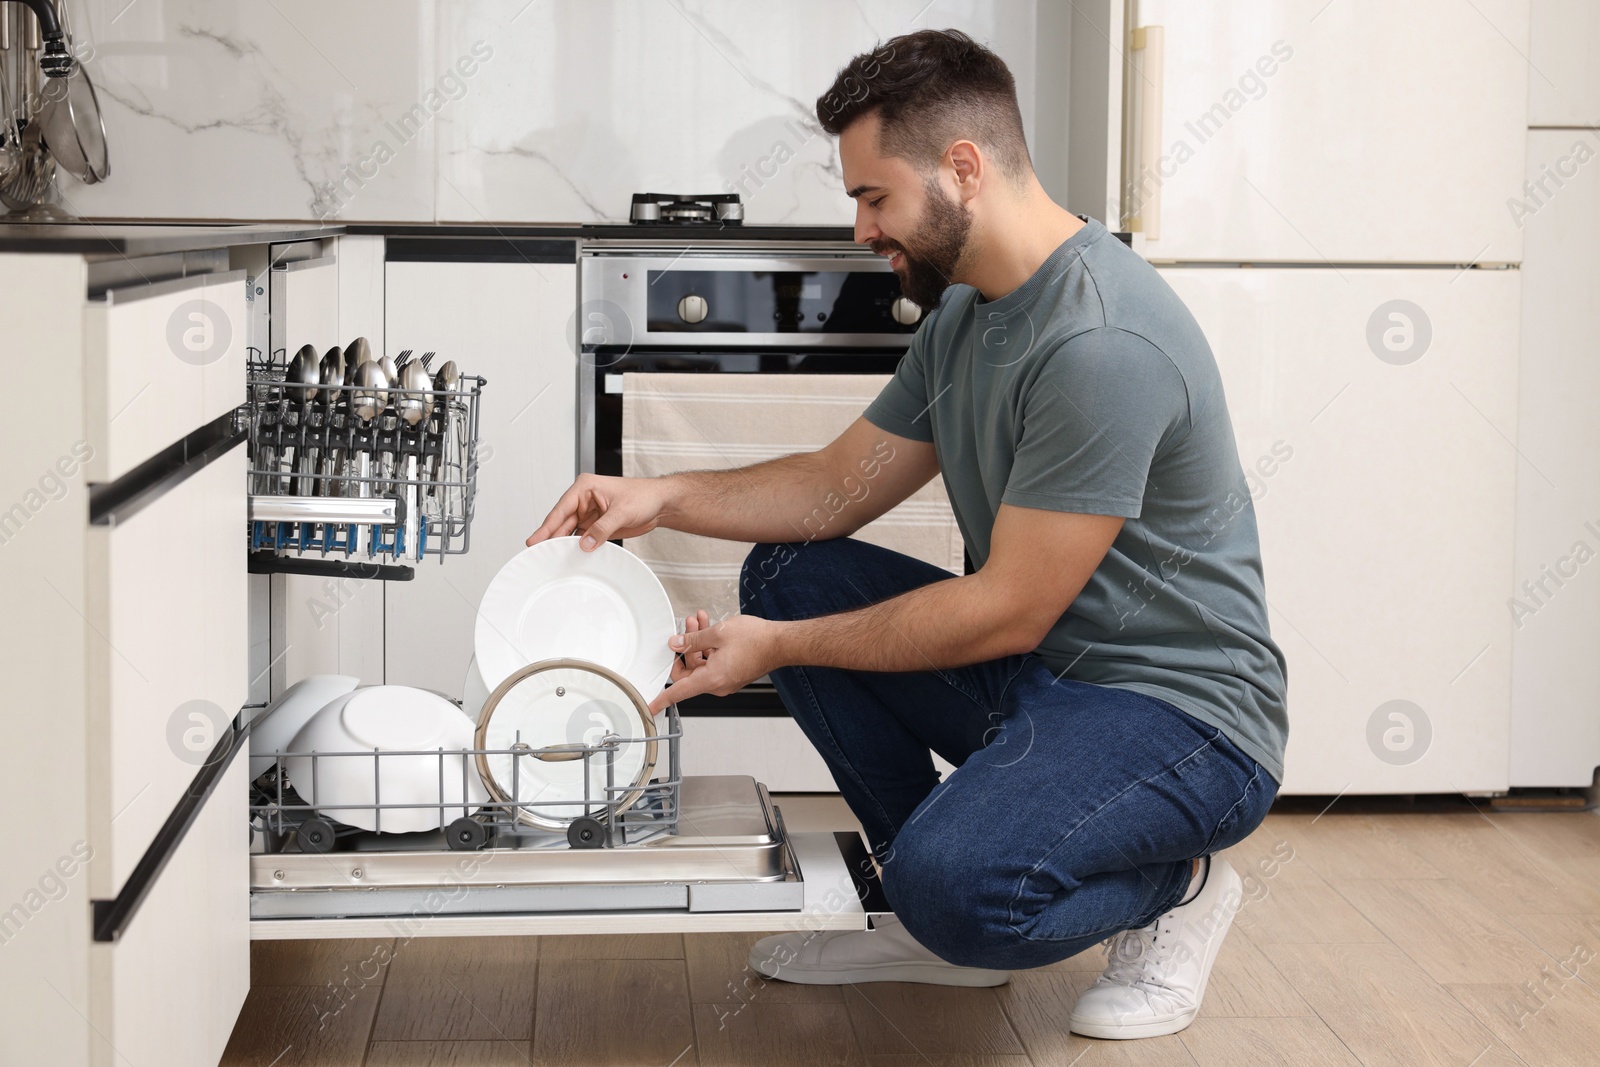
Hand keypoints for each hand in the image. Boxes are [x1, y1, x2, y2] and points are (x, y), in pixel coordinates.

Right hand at [527, 473, 670, 550]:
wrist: (661, 504)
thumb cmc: (644, 496)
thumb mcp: (622, 511)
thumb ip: (603, 528)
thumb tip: (585, 543)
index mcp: (585, 487)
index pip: (561, 509)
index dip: (547, 526)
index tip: (534, 539)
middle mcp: (584, 500)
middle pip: (561, 522)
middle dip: (551, 537)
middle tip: (538, 554)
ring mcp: (589, 514)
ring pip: (569, 532)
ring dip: (562, 544)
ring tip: (550, 558)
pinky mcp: (596, 525)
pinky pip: (581, 538)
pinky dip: (576, 547)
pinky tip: (569, 556)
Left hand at [647, 613, 785, 713]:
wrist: (781, 643)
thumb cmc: (757, 640)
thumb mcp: (718, 633)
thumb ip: (692, 640)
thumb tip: (676, 644)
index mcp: (711, 679)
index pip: (679, 692)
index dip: (661, 699)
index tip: (649, 706)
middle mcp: (718, 684)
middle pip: (688, 672)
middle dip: (684, 648)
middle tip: (685, 626)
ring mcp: (726, 680)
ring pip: (700, 664)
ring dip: (696, 642)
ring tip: (697, 620)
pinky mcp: (732, 674)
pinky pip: (712, 663)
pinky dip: (708, 647)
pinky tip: (709, 628)